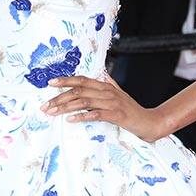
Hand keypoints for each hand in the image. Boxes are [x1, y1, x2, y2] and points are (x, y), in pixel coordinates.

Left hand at [42, 74, 164, 141]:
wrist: (149, 122)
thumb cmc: (131, 109)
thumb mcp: (118, 94)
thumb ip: (108, 83)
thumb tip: (101, 74)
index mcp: (105, 85)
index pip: (82, 80)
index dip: (65, 80)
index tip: (50, 83)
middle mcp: (107, 91)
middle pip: (78, 90)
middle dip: (59, 97)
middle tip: (45, 106)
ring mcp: (112, 102)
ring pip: (84, 101)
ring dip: (65, 107)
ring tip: (53, 113)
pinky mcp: (116, 115)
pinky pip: (96, 114)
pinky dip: (82, 116)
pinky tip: (71, 120)